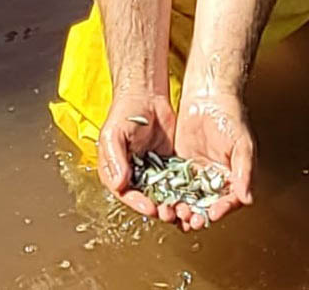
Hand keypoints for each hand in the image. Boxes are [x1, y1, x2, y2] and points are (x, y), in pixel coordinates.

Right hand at [98, 92, 180, 220]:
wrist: (147, 95)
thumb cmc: (124, 112)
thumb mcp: (114, 134)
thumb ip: (115, 158)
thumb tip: (118, 184)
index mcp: (116, 171)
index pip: (126, 194)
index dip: (138, 203)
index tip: (151, 208)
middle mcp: (134, 175)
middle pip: (147, 199)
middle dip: (159, 209)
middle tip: (171, 213)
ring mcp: (154, 172)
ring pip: (164, 195)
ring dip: (174, 205)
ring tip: (185, 210)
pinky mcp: (171, 167)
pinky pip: (178, 184)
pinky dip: (185, 193)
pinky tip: (194, 198)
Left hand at [172, 91, 254, 229]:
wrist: (207, 98)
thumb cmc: (231, 118)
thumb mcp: (242, 145)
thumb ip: (244, 171)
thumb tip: (247, 198)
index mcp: (233, 178)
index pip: (228, 202)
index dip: (221, 210)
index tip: (212, 215)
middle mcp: (214, 180)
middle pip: (205, 205)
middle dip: (196, 215)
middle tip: (188, 220)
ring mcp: (195, 173)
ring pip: (187, 198)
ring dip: (180, 209)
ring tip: (172, 212)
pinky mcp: (178, 166)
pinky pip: (172, 184)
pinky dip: (166, 194)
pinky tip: (160, 200)